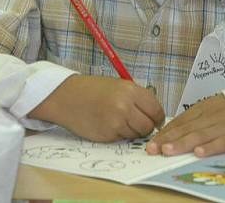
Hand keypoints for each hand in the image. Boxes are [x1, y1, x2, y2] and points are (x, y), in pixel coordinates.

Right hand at [28, 75, 164, 141]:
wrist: (67, 97)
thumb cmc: (93, 90)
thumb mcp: (119, 85)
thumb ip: (137, 98)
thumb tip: (155, 115)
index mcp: (131, 90)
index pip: (156, 110)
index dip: (157, 117)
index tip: (155, 120)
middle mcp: (125, 106)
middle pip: (149, 126)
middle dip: (146, 127)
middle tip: (137, 123)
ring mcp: (116, 122)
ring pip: (136, 134)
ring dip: (132, 132)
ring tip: (119, 121)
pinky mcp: (107, 135)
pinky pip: (122, 139)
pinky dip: (119, 135)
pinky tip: (108, 125)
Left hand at [146, 94, 224, 156]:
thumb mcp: (217, 107)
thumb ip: (200, 117)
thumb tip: (178, 130)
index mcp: (206, 107)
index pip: (182, 120)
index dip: (165, 132)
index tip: (152, 142)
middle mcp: (213, 115)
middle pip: (187, 128)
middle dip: (168, 139)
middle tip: (152, 149)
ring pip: (201, 135)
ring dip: (183, 143)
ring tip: (168, 151)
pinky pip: (223, 141)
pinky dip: (211, 147)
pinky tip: (199, 153)